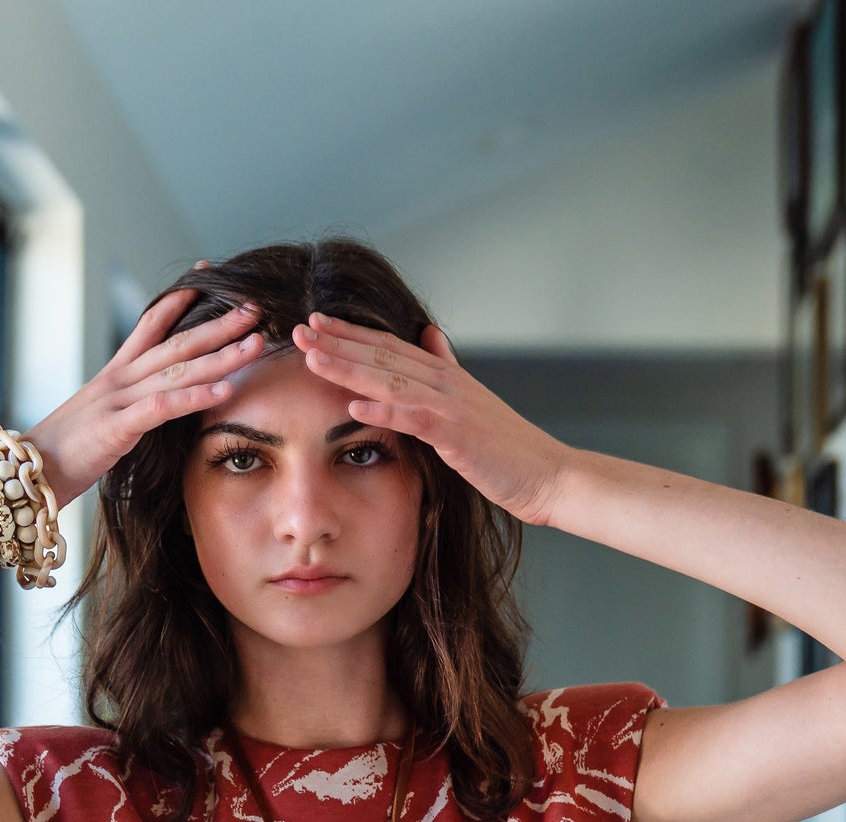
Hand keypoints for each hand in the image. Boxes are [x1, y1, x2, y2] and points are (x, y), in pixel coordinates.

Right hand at [22, 267, 261, 504]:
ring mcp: (117, 401)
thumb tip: (154, 397)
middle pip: (176, 343)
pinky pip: (162, 408)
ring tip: (254, 344)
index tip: (208, 275)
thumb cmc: (64, 451)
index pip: (151, 324)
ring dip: (220, 356)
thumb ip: (126, 400)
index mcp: (115, 374)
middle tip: (255, 307)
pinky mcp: (116, 429)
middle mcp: (119, 379)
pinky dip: (194, 398)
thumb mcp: (100, 415)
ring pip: (177, 370)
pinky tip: (224, 391)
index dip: (180, 299)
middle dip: (218, 324)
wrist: (26, 471)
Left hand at [291, 313, 573, 526]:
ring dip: (349, 368)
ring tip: (312, 359)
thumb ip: (447, 365)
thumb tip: (429, 333)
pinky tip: (353, 406)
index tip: (315, 323)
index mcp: (444, 375)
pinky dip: (384, 411)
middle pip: (382, 356)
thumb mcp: (472, 399)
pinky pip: (414, 419)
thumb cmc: (507, 447)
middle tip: (298, 330)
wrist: (547, 474)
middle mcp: (445, 382)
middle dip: (337, 343)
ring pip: (391, 381)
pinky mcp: (457, 434)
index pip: (388, 347)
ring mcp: (451, 406)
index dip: (350, 333)